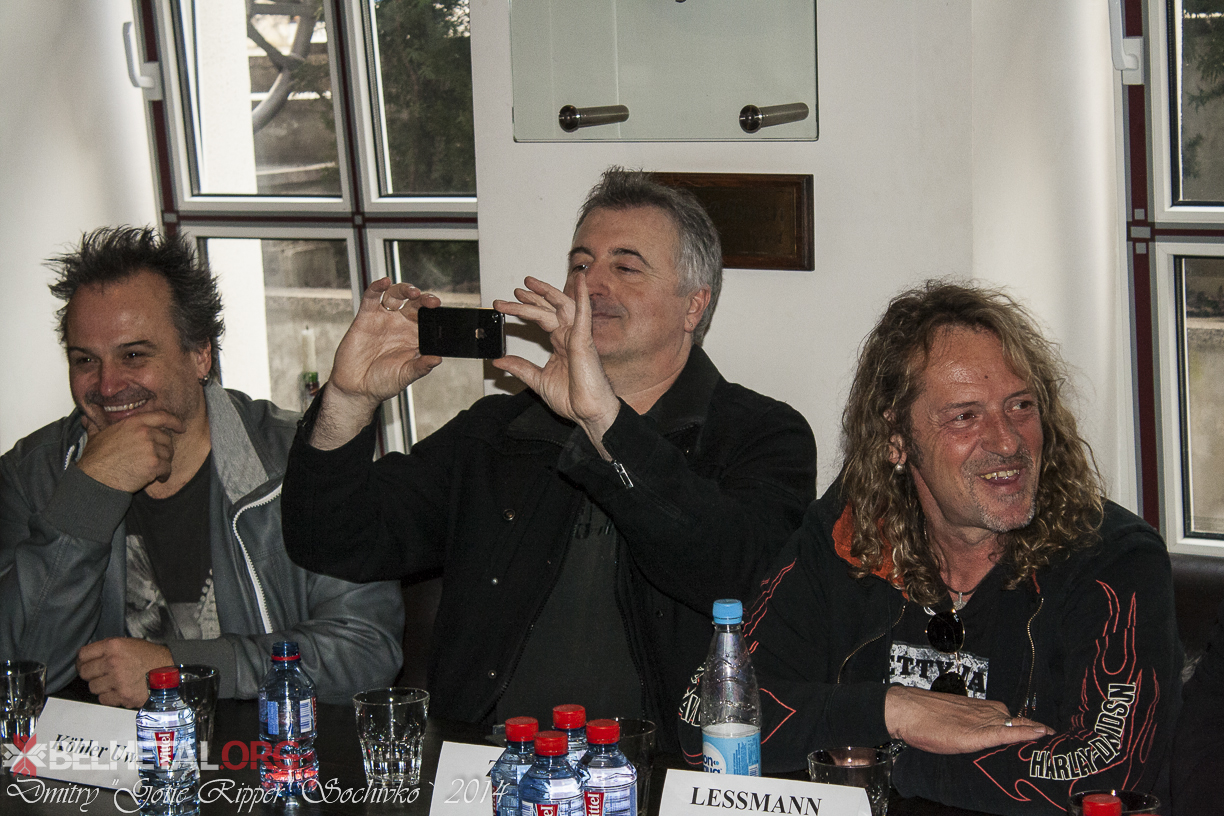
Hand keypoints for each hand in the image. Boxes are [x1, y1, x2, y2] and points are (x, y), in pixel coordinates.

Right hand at [76, 411, 184, 492]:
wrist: (95, 479)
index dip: (174, 422)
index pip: (162, 416)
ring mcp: (150, 448)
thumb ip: (97, 425)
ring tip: (152, 470)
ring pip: (168, 454)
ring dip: (163, 463)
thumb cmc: (94, 459)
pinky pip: (167, 469)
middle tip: (154, 459)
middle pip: (167, 439)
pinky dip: (164, 475)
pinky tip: (156, 478)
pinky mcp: (154, 464)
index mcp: (133, 423)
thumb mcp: (95, 436)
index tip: (181, 427)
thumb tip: (87, 418)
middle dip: (163, 450)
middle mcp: (145, 432)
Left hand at [76, 638, 173, 708]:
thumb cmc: (152, 658)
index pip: (83, 655)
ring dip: (102, 686)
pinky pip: (103, 699)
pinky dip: (110, 697)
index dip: (82, 661)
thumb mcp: (130, 644)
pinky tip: (120, 690)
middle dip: (92, 674)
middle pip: (85, 672)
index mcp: (114, 646)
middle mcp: (113, 662)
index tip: (84, 665)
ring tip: (115, 682)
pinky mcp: (122, 696)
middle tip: (102, 674)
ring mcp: (117, 680)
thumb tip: (90, 658)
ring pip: (93, 687)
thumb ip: (109, 649)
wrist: (171, 672)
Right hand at [311, 278, 442, 449]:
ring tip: (412, 292)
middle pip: (415, 304)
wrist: (355, 387)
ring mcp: (384, 319)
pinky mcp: (366, 317)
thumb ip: (420, 367)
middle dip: (425, 299)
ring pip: (396, 296)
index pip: (428, 320)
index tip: (442, 314)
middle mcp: (400, 325)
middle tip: (432, 301)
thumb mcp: (404, 376)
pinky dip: (377, 287)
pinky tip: (384, 282)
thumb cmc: (381, 383)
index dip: (435, 314)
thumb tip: (437, 359)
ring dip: (405, 289)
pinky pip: (372, 297)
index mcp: (414, 337)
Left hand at [493, 275, 620, 454]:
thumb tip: (499, 361)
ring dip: (547, 293)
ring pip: (562, 307)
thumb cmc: (572, 399)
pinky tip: (580, 280)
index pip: (541, 319)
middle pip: (548, 310)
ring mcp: (577, 337)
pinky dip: (581, 296)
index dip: (524, 309)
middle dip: (529, 300)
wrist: (588, 413)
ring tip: (530, 283)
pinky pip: (584, 314)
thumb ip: (520, 368)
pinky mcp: (584, 340)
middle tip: (512, 293)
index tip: (505, 305)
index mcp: (560, 344)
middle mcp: (569, 337)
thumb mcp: (538, 381)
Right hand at [884, 686, 1052, 753]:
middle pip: (1017, 719)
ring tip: (1053, 736)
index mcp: (977, 709)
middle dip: (1036, 728)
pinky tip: (1037, 734)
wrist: (904, 709)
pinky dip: (1022, 733)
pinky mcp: (976, 732)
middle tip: (1054, 735)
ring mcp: (981, 720)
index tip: (1044, 730)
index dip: (1027, 723)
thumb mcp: (948, 720)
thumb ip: (965, 724)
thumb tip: (971, 733)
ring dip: (1035, 730)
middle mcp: (983, 712)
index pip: (1009, 715)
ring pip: (1016, 724)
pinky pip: (1005, 732)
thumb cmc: (920, 717)